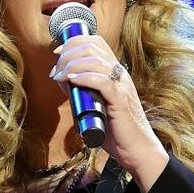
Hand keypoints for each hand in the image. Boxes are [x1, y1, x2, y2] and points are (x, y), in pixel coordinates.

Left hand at [51, 35, 168, 192]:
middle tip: (56, 70)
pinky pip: (102, 81)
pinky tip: (71, 80)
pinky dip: (83, 77)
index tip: (58, 54)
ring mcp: (121, 86)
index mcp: (115, 72)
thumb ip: (80, 90)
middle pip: (91, 47)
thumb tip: (61, 79)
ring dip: (71, 65)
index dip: (74, 42)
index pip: (95, 42)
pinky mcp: (120, 100)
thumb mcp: (95, 105)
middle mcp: (120, 74)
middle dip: (68, 54)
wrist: (137, 149)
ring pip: (95, 61)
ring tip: (59, 76)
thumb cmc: (116, 130)